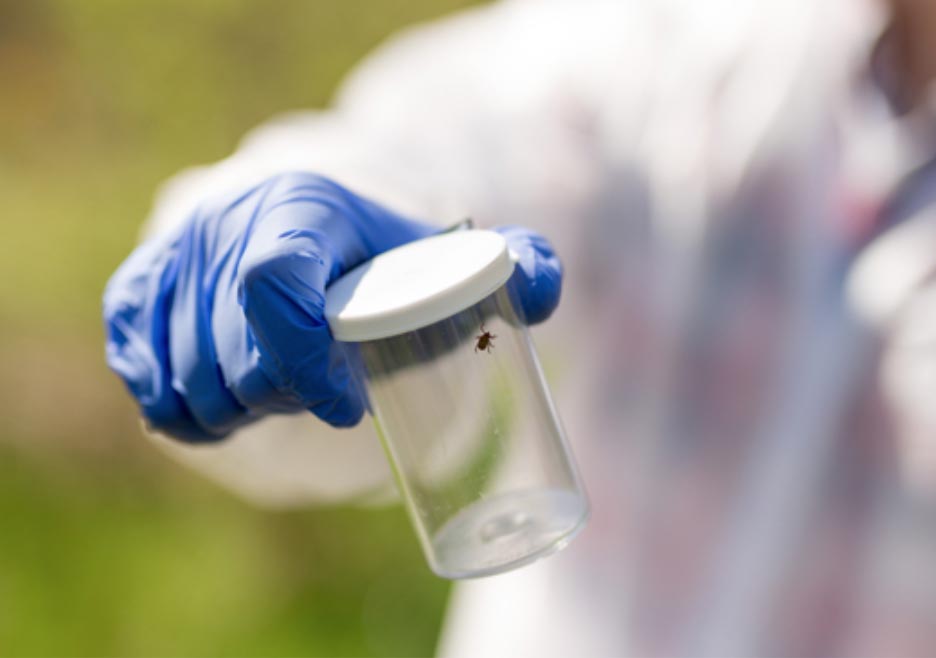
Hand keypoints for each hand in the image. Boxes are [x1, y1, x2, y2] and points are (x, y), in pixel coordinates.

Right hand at [103, 172, 562, 441]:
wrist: (298, 219)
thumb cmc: (381, 252)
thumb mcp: (446, 252)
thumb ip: (517, 265)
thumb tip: (540, 288)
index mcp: (300, 207)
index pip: (274, 288)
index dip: (305, 362)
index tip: (347, 408)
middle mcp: (222, 225)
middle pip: (233, 355)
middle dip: (284, 399)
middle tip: (325, 397)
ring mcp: (170, 258)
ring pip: (188, 382)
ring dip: (238, 413)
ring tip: (283, 400)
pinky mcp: (137, 292)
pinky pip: (145, 381)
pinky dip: (182, 412)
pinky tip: (222, 405)